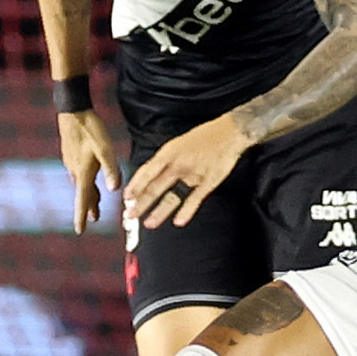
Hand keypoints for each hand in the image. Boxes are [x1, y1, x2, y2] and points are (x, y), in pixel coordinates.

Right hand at [58, 110, 121, 233]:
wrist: (73, 111)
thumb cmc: (90, 129)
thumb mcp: (105, 149)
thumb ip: (111, 169)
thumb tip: (114, 190)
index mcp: (83, 172)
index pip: (82, 200)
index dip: (81, 216)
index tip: (80, 230)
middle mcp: (75, 170)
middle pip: (82, 194)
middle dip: (88, 208)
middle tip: (94, 220)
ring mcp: (71, 163)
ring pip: (82, 184)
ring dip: (88, 196)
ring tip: (95, 206)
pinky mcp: (72, 155)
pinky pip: (80, 175)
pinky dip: (86, 183)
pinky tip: (90, 181)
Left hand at [123, 113, 252, 230]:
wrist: (229, 132)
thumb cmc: (205, 136)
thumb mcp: (179, 142)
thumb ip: (166, 159)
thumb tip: (152, 173)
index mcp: (169, 153)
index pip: (147, 171)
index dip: (136, 185)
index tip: (126, 196)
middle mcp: (178, 164)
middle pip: (156, 187)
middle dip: (141, 203)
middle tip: (130, 214)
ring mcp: (193, 174)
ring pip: (173, 196)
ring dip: (159, 212)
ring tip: (149, 223)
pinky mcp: (208, 182)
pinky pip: (195, 199)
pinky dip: (186, 211)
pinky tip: (178, 222)